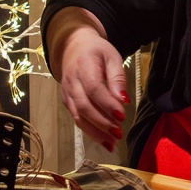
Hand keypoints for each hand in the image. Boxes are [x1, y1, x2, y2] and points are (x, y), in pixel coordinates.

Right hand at [55, 25, 127, 151]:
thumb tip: (124, 100)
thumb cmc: (97, 52)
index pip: (93, 88)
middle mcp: (71, 81)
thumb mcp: (112, 57)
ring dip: (95, 132)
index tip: (122, 115)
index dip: (107, 104)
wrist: (74, 47)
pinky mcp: (66, 101)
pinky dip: (90, 131)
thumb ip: (118, 78)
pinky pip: (77, 118)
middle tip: (119, 133)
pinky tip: (104, 140)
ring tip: (112, 142)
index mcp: (83, 65)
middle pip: (84, 105)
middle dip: (102, 122)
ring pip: (78, 116)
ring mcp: (67, 93)